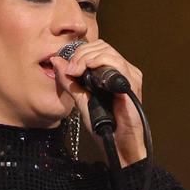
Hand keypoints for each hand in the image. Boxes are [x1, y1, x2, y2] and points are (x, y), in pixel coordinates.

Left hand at [48, 39, 145, 165]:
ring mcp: (129, 76)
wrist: (117, 143)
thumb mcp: (81, 100)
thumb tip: (57, 61)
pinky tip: (87, 69)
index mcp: (112, 73)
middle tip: (71, 69)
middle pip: (101, 46)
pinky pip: (117, 63)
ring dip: (87, 57)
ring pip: (107, 51)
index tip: (67, 67)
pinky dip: (99, 61)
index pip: (96, 49)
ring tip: (76, 70)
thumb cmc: (103, 126)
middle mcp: (123, 71)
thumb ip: (70, 81)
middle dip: (81, 54)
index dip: (79, 53)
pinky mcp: (132, 83)